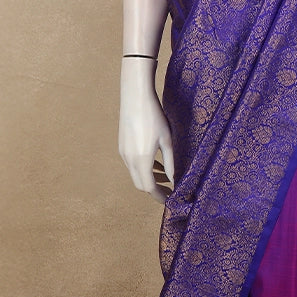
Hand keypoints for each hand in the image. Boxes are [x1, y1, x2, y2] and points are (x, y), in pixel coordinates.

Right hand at [118, 65, 174, 202]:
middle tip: (169, 190)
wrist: (135, 96)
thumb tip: (174, 179)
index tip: (169, 200)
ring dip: (149, 179)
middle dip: (154, 190)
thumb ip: (170, 162)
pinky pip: (132, 165)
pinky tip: (155, 162)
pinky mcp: (122, 146)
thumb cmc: (154, 116)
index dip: (159, 196)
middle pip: (140, 185)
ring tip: (165, 176)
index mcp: (141, 160)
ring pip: (135, 175)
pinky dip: (143, 168)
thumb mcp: (167, 140)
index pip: (149, 188)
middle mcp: (129, 159)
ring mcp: (123, 153)